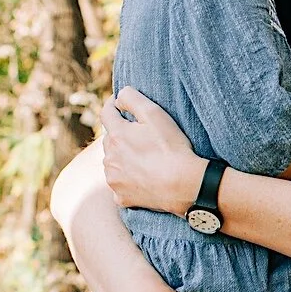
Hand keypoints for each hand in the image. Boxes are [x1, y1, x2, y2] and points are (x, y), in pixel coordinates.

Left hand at [102, 88, 207, 214]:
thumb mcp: (156, 115)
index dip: (113, 105)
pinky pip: (119, 185)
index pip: (106, 113)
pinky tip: (143, 178)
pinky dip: (127, 180)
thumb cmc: (171, 148)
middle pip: (110, 140)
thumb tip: (119, 95)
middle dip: (121, 134)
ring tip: (144, 159)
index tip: (120, 103)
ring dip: (122, 158)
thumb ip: (133, 99)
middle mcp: (109, 158)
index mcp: (116, 136)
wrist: (184, 185)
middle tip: (141, 135)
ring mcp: (113, 179)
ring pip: (113, 162)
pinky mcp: (121, 197)